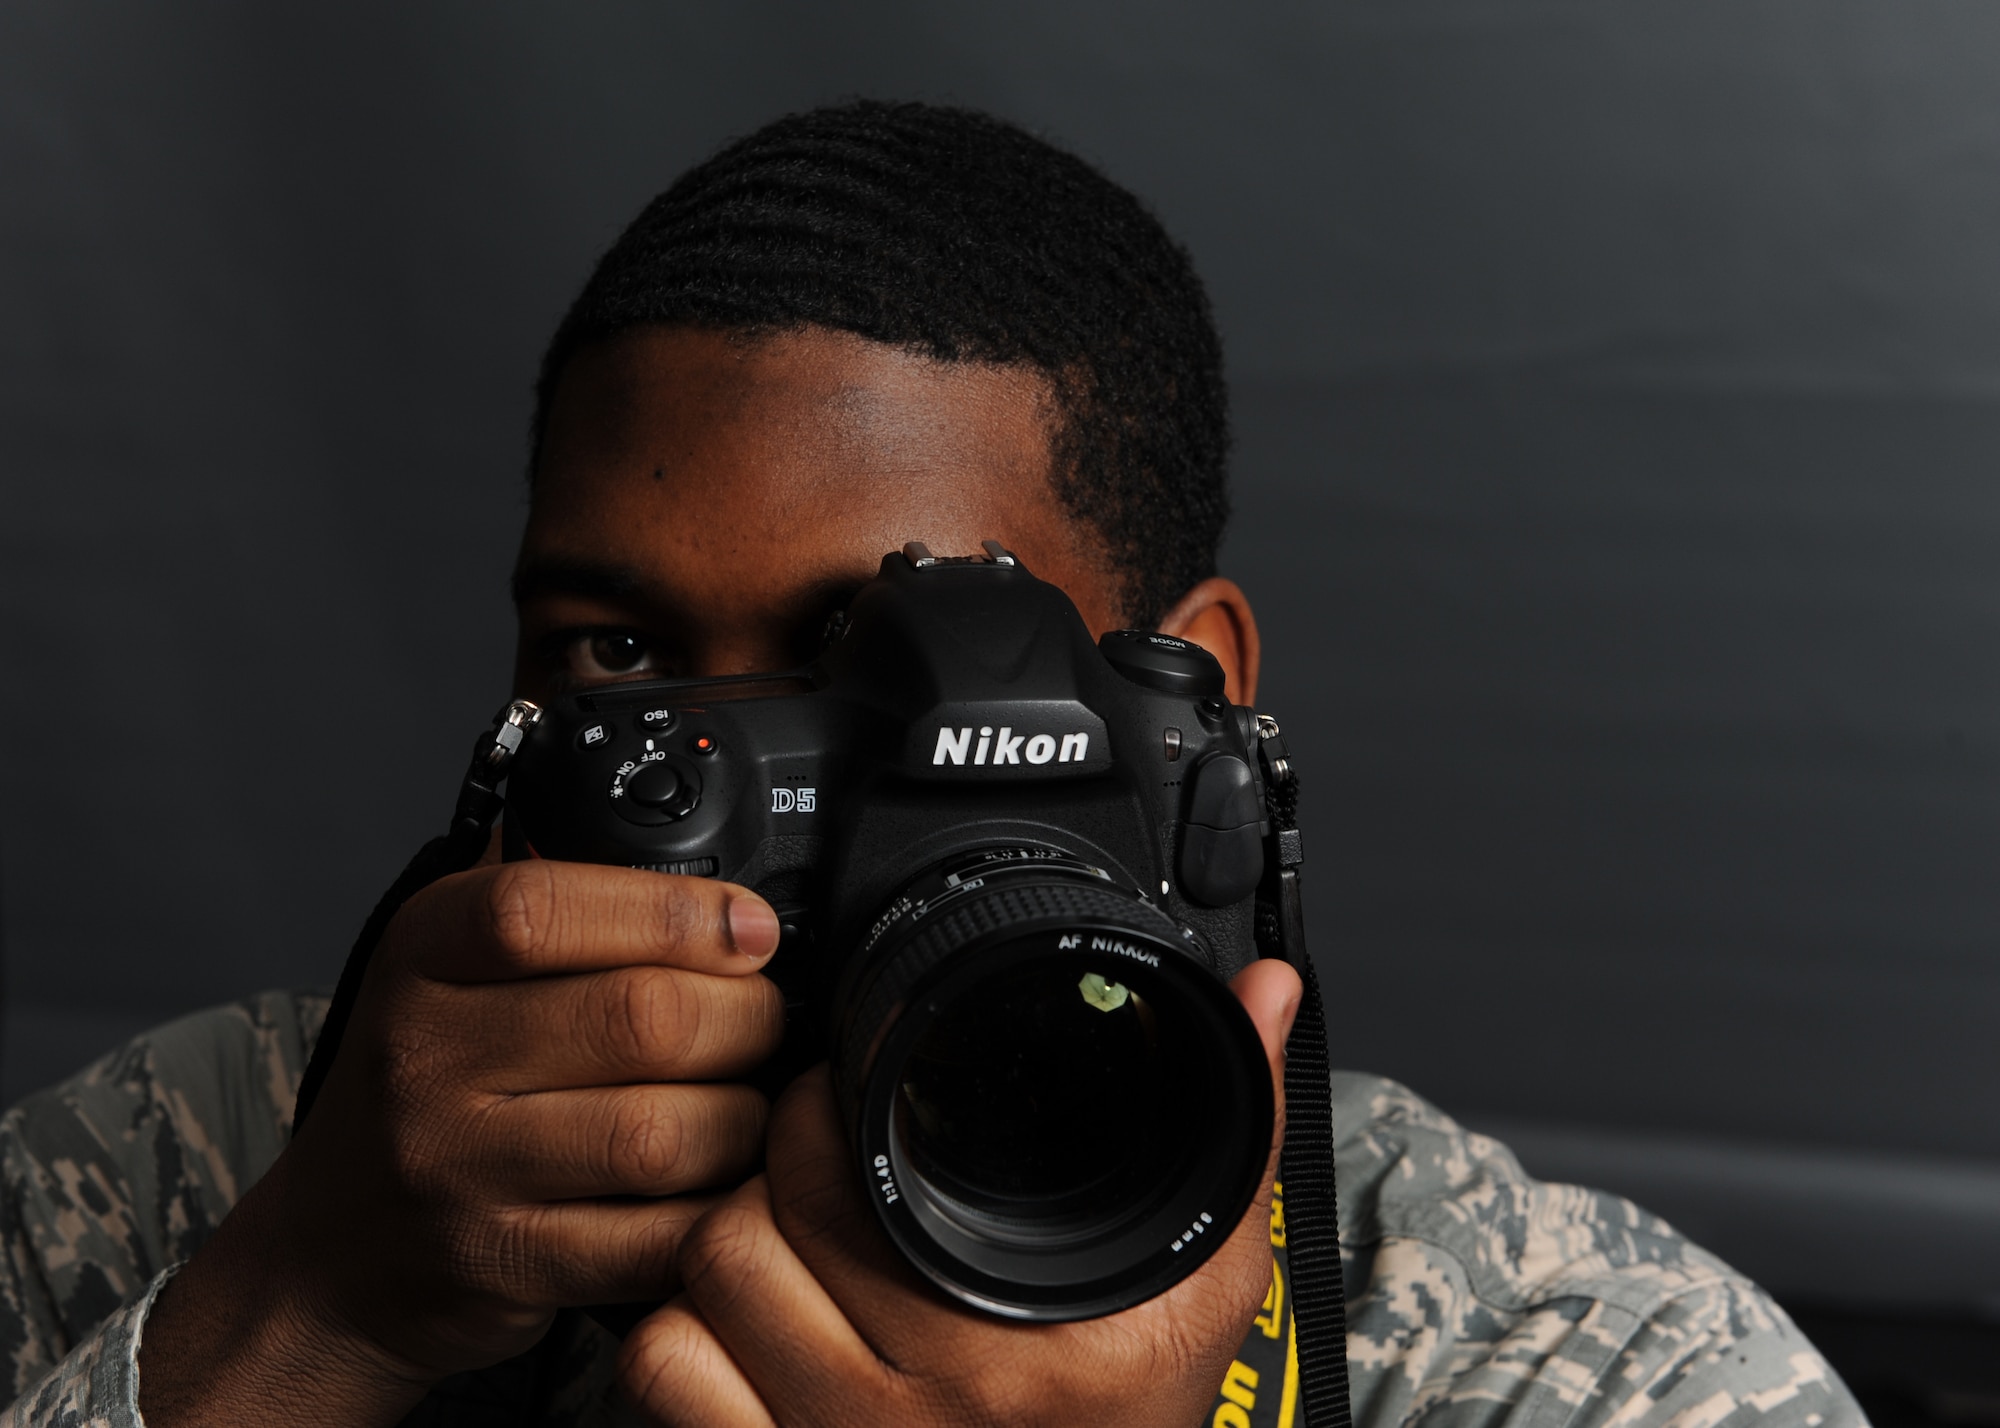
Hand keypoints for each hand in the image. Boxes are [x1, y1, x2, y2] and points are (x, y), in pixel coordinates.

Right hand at [138, 860, 786, 1425]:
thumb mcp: (448, 967)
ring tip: (747, 1106)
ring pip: (661, 1133)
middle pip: (639, 1019)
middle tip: (766, 1021)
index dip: (675, 910)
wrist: (333, 1257)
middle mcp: (426, 1055)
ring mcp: (458, 1168)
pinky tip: (724, 1185)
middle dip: (744, 1016)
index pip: (545, 906)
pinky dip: (717, 1210)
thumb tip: (688, 853)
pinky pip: (654, 1238)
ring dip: (741, 1119)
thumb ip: (547, 900)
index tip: (749, 926)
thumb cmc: (425, 1087)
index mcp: (421, 954)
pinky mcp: (504, 1264)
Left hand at [619, 958, 1301, 1427]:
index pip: (839, 1181)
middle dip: (768, 1173)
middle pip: (747, 1225)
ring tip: (774, 1232)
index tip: (839, 1102)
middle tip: (803, 1163)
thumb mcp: (1205, 1284)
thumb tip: (1264, 990)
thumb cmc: (1137, 1421)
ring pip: (698, 1290)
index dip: (820, 1115)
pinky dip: (680, 1339)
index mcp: (1017, 1347)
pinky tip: (738, 1323)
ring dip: (721, 1246)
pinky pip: (666, 1381)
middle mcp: (916, 1412)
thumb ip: (1237, 1126)